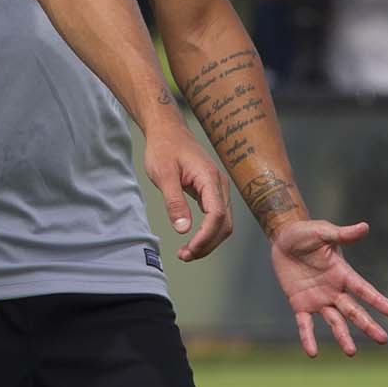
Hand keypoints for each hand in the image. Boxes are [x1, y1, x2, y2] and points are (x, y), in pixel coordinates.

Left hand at [142, 123, 232, 261]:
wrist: (167, 130)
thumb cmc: (164, 148)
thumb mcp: (163, 174)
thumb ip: (174, 201)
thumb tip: (182, 229)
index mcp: (209, 179)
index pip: (217, 215)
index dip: (206, 237)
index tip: (190, 250)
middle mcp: (219, 185)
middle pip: (224, 224)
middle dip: (207, 244)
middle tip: (185, 255)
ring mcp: (217, 189)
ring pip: (222, 223)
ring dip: (207, 241)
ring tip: (186, 252)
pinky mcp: (211, 192)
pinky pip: (216, 217)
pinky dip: (206, 231)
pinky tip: (192, 239)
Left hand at [269, 219, 387, 356]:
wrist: (283, 240)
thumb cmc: (306, 234)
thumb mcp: (322, 232)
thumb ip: (342, 234)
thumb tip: (365, 226)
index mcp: (342, 273)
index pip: (362, 288)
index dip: (375, 299)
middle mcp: (334, 290)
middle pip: (353, 310)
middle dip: (367, 324)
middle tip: (383, 339)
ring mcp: (319, 299)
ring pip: (334, 321)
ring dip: (343, 336)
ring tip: (351, 352)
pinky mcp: (301, 305)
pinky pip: (305, 324)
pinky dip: (308, 337)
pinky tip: (312, 352)